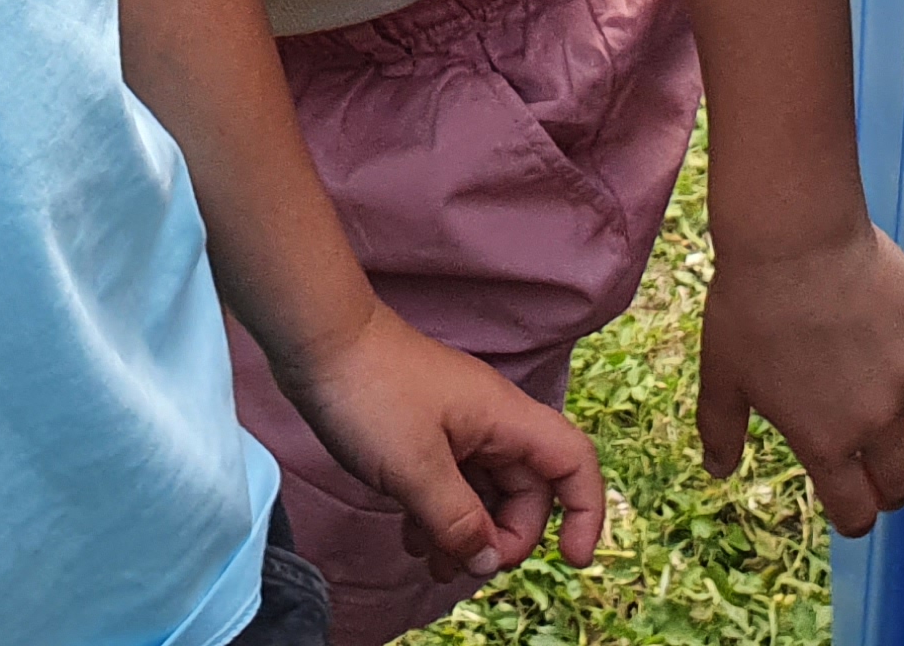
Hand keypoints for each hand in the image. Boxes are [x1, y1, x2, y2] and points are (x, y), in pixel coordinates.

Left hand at [269, 299, 606, 585]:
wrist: (317, 338)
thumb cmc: (371, 391)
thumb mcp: (416, 469)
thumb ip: (458, 521)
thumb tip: (489, 561)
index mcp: (505, 418)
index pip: (573, 463)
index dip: (586, 512)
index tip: (571, 559)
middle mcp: (490, 422)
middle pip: (528, 491)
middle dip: (506, 537)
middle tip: (466, 566)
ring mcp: (457, 427)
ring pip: (485, 492)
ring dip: (467, 534)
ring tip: (431, 564)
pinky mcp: (425, 433)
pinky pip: (451, 484)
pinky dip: (439, 516)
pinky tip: (410, 538)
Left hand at [696, 224, 903, 537]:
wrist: (792, 235)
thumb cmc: (748, 304)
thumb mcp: (721, 372)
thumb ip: (721, 427)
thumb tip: (717, 469)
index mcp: (825, 439)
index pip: (856, 510)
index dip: (855, 518)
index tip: (854, 510)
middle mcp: (877, 415)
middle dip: (895, 484)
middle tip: (884, 468)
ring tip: (899, 395)